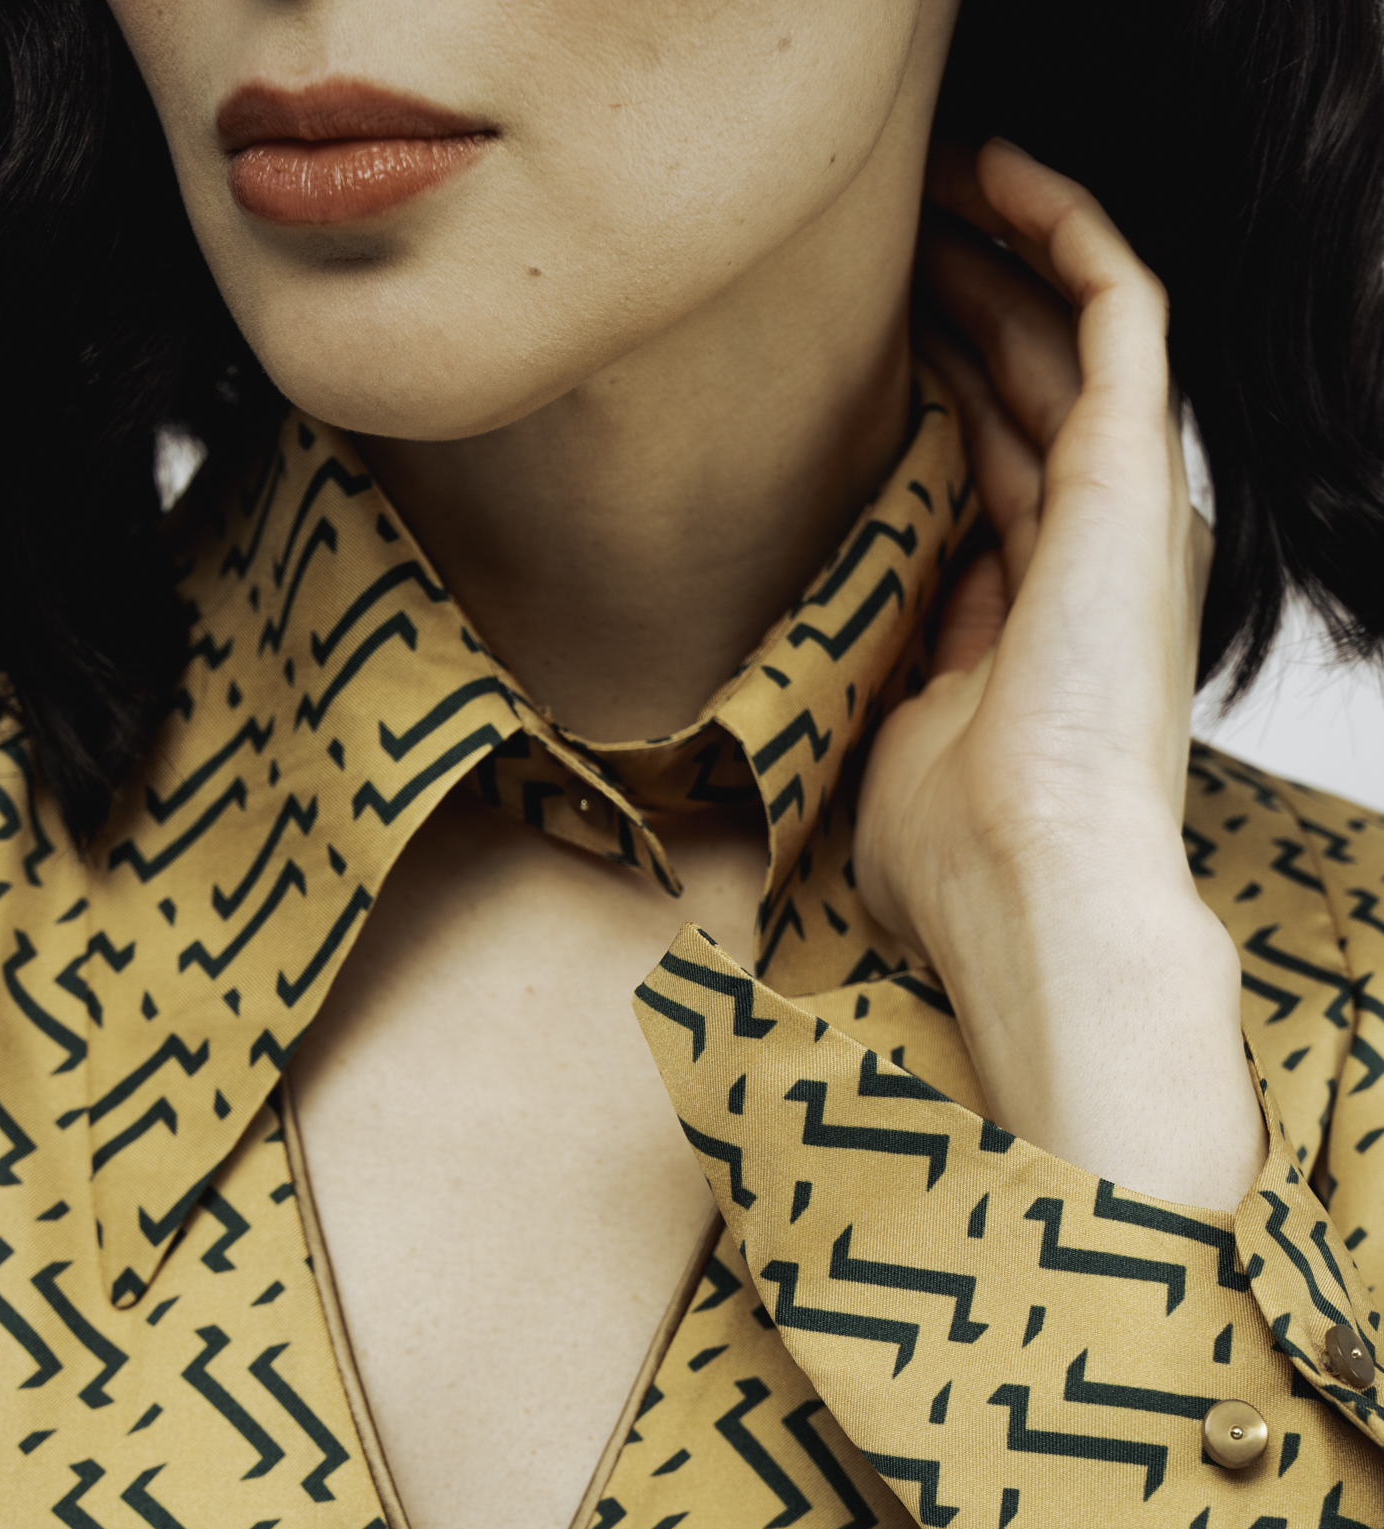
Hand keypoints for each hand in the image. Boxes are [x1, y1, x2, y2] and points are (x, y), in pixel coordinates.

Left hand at [853, 140, 1264, 1209]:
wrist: (1033, 895)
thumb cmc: (965, 868)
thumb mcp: (904, 756)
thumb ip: (904, 685)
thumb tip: (872, 658)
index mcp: (1046, 620)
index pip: (999, 470)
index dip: (939, 393)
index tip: (860, 344)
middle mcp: (1098, 556)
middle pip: (1034, 390)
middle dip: (966, 303)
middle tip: (886, 240)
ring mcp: (1122, 512)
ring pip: (1075, 332)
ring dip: (1006, 248)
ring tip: (932, 182)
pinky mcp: (1131, 476)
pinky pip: (1121, 307)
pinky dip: (1067, 230)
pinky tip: (1001, 171)